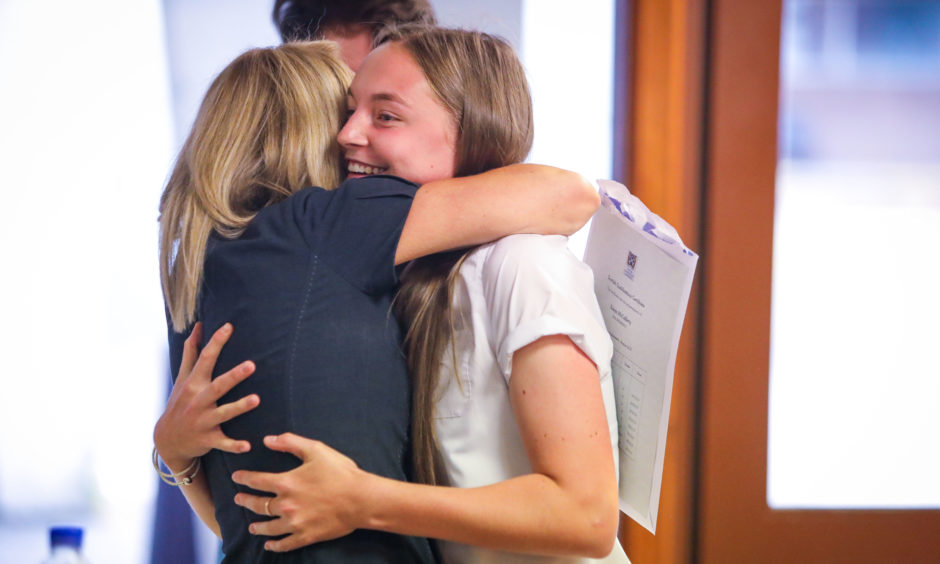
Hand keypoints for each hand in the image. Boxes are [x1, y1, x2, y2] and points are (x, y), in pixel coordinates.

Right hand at [153, 322, 258, 470]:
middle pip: (218, 386)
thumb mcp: (183, 378)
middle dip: (234, 376)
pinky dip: (234, 445)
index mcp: (193, 384)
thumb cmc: (180, 402)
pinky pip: (223, 443)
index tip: (229, 327)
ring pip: (223, 413)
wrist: (168, 440)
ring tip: (256, 399)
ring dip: (239, 407)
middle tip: (252, 365)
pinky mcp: (208, 439)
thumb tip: (198, 326)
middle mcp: (198, 401)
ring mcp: (203, 421)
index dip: (216, 342)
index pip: (205, 359)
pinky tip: (248, 445)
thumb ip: (191, 352)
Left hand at [231, 433, 368, 551]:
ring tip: (251, 526)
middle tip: (238, 499)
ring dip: (257, 526)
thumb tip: (268, 439)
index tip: (236, 477)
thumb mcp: (316, 450)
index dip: (244, 478)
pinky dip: (275, 545)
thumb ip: (290, 443)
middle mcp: (286, 505)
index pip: (257, 481)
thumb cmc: (341, 472)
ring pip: (268, 527)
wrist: (361, 499)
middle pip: (259, 505)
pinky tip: (269, 545)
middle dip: (246, 501)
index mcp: (286, 483)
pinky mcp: (306, 536)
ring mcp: (295, 523)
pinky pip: (285, 544)